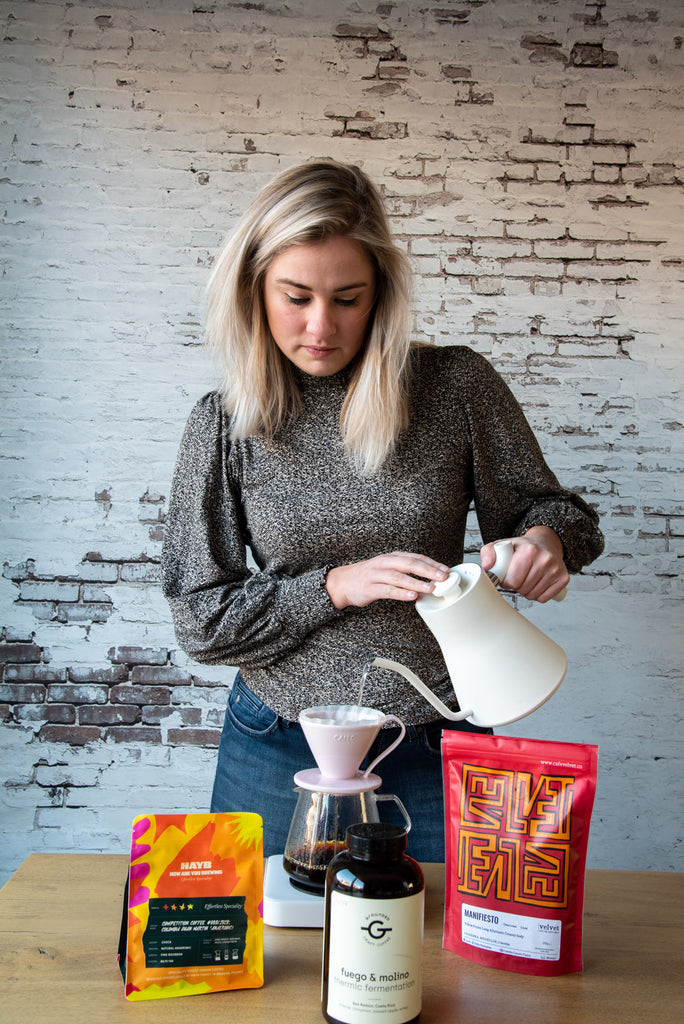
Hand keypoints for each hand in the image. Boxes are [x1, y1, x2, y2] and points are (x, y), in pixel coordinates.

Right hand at [325, 552, 449, 609]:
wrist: (343, 582)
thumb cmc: (369, 576)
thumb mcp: (388, 567)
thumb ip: (406, 570)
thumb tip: (429, 578)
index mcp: (392, 557)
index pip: (416, 557)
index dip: (432, 563)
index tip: (446, 570)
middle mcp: (385, 563)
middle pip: (410, 564)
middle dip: (429, 571)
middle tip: (443, 578)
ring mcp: (377, 575)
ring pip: (400, 577)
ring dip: (417, 582)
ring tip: (431, 588)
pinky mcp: (370, 588)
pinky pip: (388, 590)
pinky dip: (401, 593)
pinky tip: (412, 596)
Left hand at [480, 526, 568, 602]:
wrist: (545, 542)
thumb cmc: (522, 547)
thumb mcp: (502, 544)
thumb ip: (488, 553)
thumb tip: (486, 567)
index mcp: (529, 550)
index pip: (513, 581)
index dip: (507, 582)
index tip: (507, 577)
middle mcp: (545, 559)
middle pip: (522, 589)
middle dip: (516, 586)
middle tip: (517, 577)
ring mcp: (556, 569)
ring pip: (533, 595)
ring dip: (526, 591)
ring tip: (527, 578)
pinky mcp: (563, 578)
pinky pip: (544, 598)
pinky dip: (538, 595)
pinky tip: (536, 583)